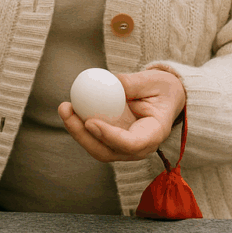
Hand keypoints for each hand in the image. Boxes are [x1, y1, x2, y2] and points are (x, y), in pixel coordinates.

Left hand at [58, 69, 186, 162]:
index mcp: (155, 133)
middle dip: (83, 136)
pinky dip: (80, 126)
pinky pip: (94, 138)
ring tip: (65, 108)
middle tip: (68, 112)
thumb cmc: (163, 89)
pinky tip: (70, 109)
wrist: (166, 97)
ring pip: (97, 148)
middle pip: (108, 151)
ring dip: (77, 131)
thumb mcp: (154, 81)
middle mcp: (139, 147)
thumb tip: (113, 82)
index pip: (132, 143)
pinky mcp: (113, 140)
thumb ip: (134, 83)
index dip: (110, 136)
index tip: (91, 121)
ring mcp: (125, 146)